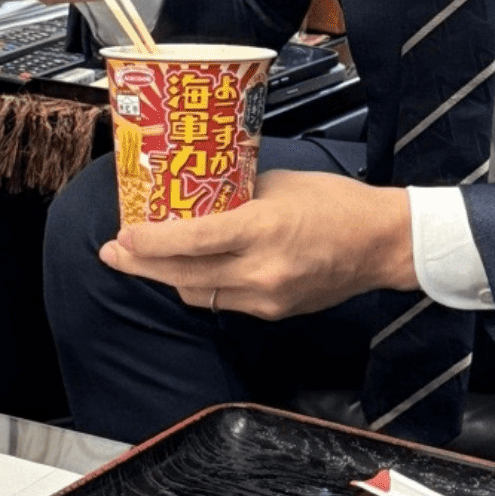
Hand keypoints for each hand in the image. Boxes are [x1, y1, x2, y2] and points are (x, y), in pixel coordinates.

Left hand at [99, 169, 418, 318]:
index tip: (122, 235)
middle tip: (114, 252)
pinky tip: (189, 268)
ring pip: (198, 293)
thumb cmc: (336, 202)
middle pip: (183, 276)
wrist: (380, 243)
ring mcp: (266, 298)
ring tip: (143, 258)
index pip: (193, 241)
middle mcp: (260, 271)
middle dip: (142, 265)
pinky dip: (201, 283)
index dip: (150, 242)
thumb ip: (237, 193)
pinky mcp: (273, 312)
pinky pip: (223, 301)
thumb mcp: (281, 183)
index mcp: (263, 229)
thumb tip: (199, 195)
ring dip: (168, 276)